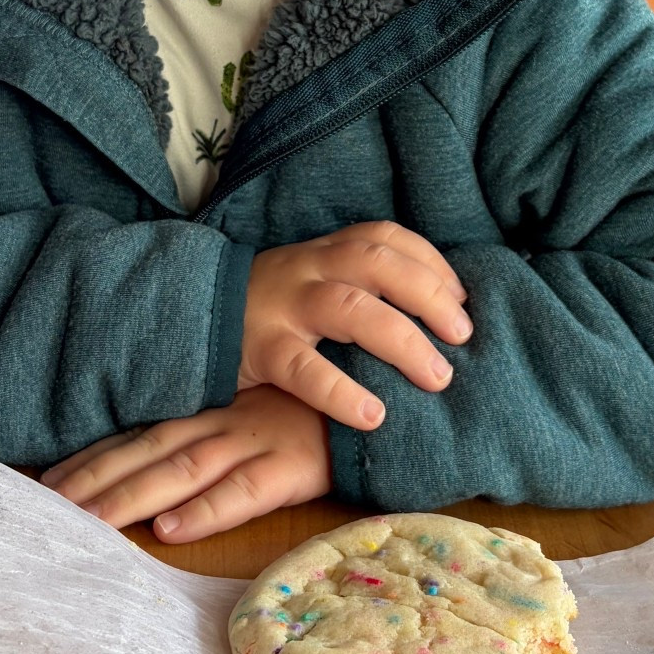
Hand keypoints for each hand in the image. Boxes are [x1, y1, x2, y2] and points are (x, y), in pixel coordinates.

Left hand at [39, 385, 331, 541]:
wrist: (389, 394)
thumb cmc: (325, 406)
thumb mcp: (263, 411)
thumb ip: (220, 429)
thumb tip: (167, 470)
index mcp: (213, 410)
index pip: (139, 435)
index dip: (92, 458)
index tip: (44, 481)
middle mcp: (224, 422)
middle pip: (147, 452)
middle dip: (94, 480)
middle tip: (44, 506)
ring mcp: (256, 441)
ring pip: (182, 470)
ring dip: (133, 496)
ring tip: (89, 522)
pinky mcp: (292, 466)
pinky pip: (244, 491)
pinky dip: (206, 510)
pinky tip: (172, 528)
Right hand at [238, 221, 472, 431]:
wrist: (189, 318)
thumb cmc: (270, 308)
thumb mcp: (312, 280)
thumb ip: (359, 285)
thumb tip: (437, 309)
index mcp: (325, 250)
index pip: (385, 237)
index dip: (430, 262)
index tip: (463, 297)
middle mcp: (308, 268)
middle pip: (377, 264)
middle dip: (429, 296)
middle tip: (463, 336)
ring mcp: (283, 306)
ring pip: (350, 309)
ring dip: (402, 341)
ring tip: (437, 377)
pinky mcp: (259, 348)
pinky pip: (305, 369)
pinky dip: (342, 392)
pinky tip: (373, 415)